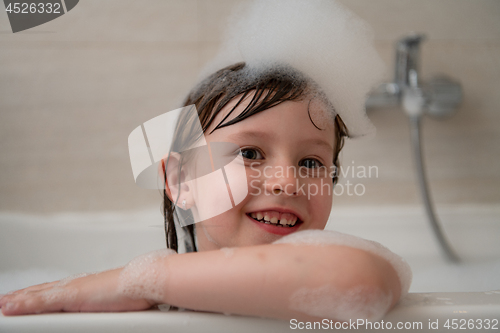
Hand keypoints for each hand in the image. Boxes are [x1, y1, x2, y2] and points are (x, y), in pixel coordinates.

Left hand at [0, 268, 153, 315]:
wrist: (146, 281)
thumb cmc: (138, 291)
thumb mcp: (123, 305)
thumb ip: (113, 309)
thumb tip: (119, 311)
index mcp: (88, 289)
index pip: (58, 292)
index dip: (40, 295)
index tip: (25, 298)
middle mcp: (78, 287)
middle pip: (45, 291)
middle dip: (25, 296)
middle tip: (6, 300)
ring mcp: (73, 291)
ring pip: (39, 295)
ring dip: (19, 299)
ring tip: (3, 304)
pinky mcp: (71, 296)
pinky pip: (41, 300)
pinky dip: (24, 303)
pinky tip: (9, 308)